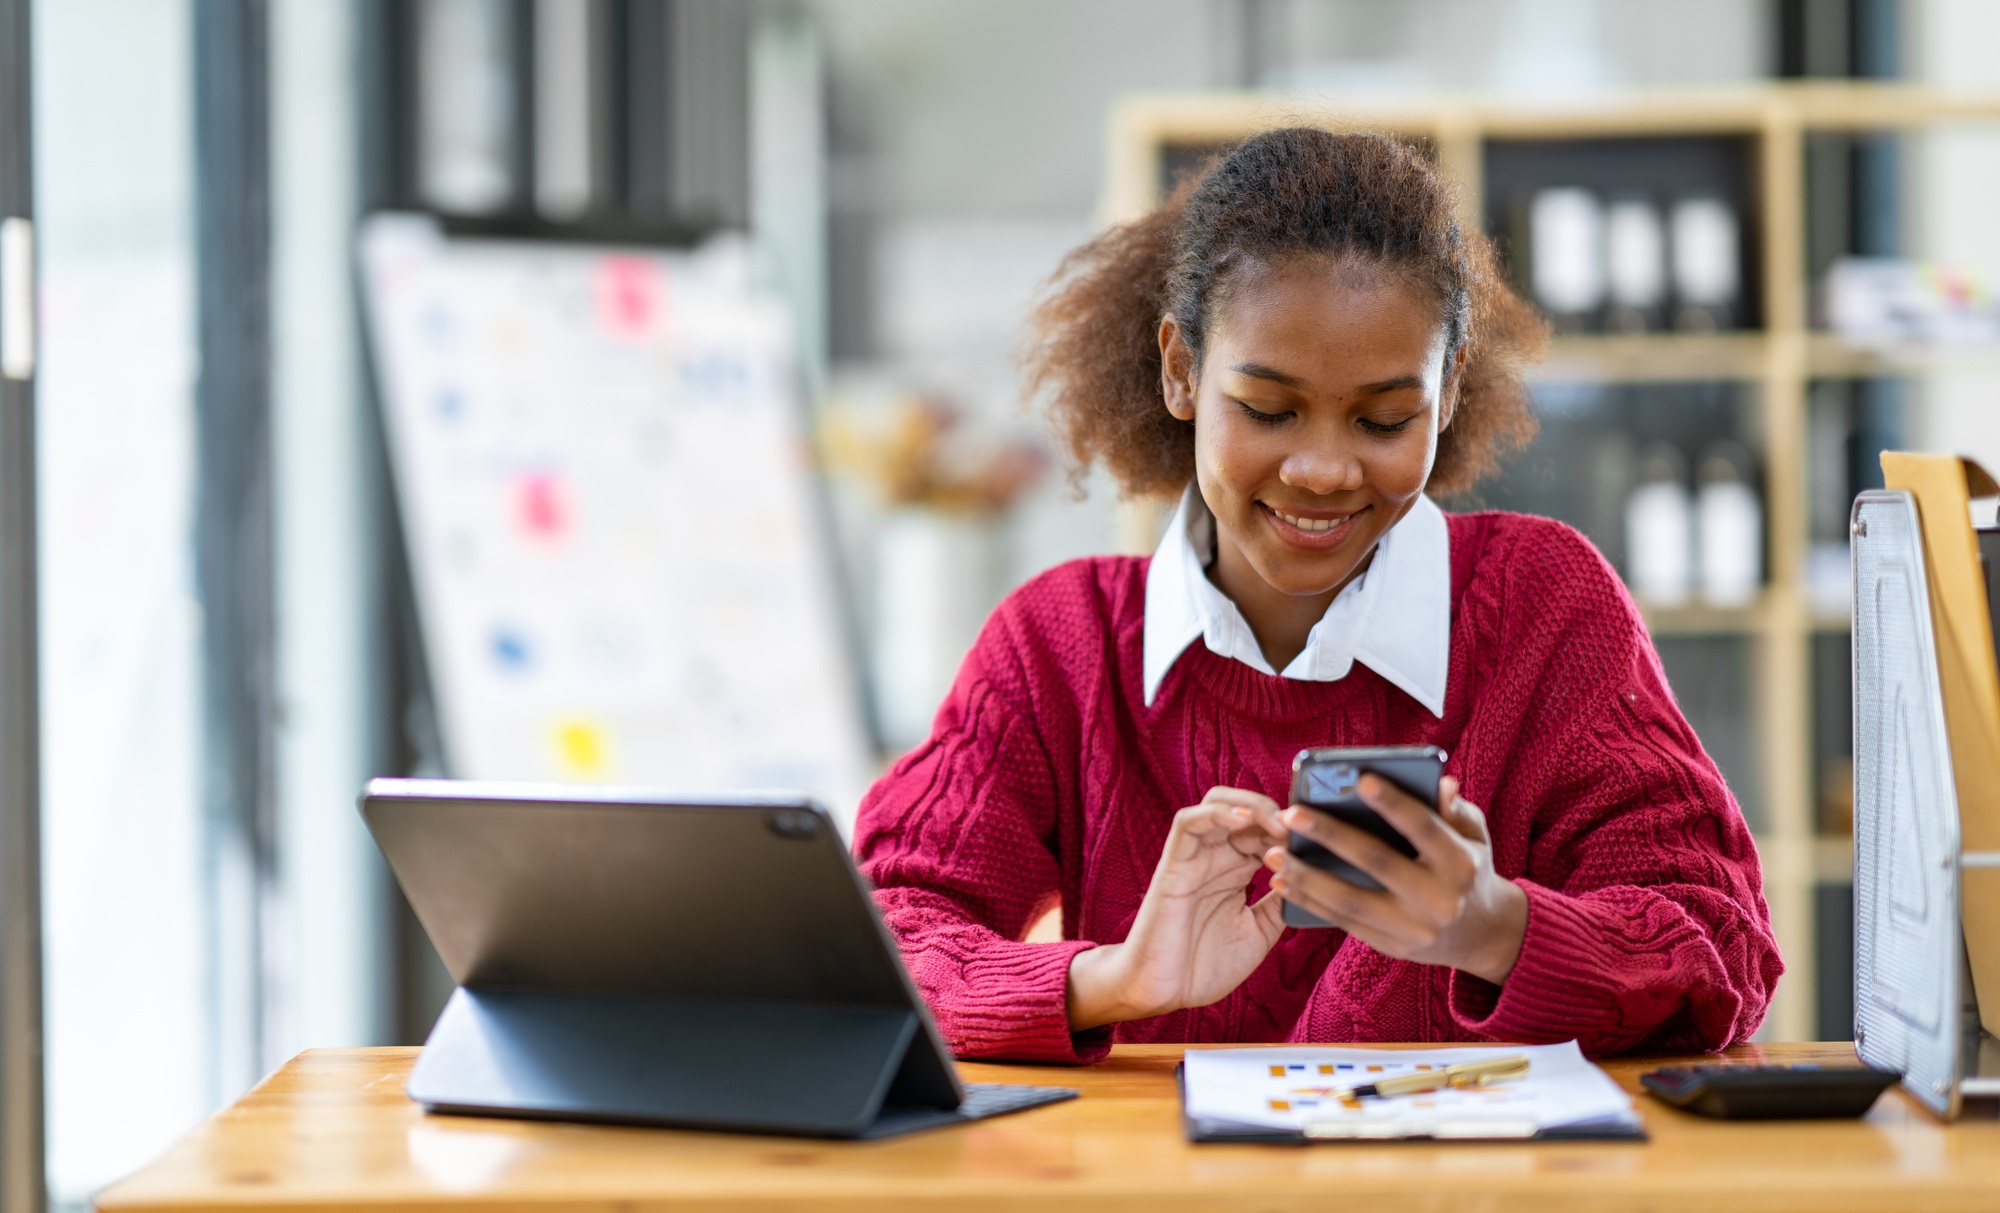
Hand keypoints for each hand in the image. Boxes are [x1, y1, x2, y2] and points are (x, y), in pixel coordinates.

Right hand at [1066, 787, 1288, 1030]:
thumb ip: (1279, 902)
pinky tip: (1241, 821)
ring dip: (1250, 805)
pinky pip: (1188, 823)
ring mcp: (1194, 858)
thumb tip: (1311, 878)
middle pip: (1245, 808)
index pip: (1265, 829)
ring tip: (1275, 823)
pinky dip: (1214, 812)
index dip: (1290, 828)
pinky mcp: (1174, 865)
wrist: (1164, 993)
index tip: (1314, 839)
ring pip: (1217, 803)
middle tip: (1299, 829)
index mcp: (1237, 871)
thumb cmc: (1204, 966)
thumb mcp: (1259, 931)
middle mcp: (1216, 858)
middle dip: (1276, 812)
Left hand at [1264, 775, 1526, 984]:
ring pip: (1350, 900)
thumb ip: (1455, 809)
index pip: (1423, 828)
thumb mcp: (1474, 836)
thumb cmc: (1469, 868)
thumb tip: (1441, 783)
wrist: (1481, 935)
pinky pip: (1343, 922)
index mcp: (1460, 863)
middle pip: (1377, 862)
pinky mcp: (1390, 946)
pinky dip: (1309, 901)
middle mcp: (1438, 899)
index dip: (1393, 803)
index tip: (1360, 779)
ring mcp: (1412, 928)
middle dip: (1330, 835)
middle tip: (1291, 813)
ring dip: (1305, 876)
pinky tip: (1281, 881)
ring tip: (1271, 853)